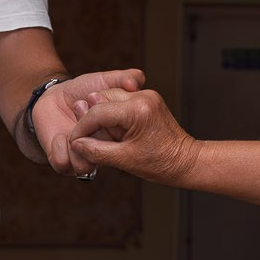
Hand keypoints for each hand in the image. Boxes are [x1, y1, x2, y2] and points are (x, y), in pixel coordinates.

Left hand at [30, 68, 145, 174]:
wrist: (55, 94)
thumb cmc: (84, 90)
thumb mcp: (106, 81)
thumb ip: (124, 78)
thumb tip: (137, 82)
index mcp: (116, 138)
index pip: (122, 145)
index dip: (113, 128)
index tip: (98, 100)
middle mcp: (99, 152)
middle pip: (103, 156)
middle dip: (94, 133)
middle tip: (81, 105)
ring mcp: (79, 158)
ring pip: (84, 167)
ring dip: (77, 142)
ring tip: (71, 125)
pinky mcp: (60, 160)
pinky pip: (63, 164)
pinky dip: (60, 149)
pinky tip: (59, 135)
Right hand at [68, 88, 198, 185]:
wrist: (185, 161)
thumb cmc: (160, 163)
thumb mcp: (124, 160)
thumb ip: (96, 150)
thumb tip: (75, 144)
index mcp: (137, 110)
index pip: (97, 112)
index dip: (81, 128)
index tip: (74, 142)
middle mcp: (142, 97)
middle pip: (100, 101)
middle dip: (91, 120)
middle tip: (88, 140)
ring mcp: (146, 96)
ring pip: (108, 98)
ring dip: (101, 117)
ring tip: (105, 138)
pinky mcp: (147, 99)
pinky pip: (120, 102)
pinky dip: (112, 116)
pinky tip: (114, 133)